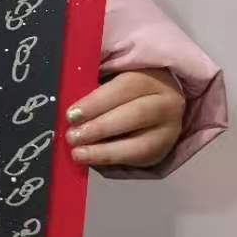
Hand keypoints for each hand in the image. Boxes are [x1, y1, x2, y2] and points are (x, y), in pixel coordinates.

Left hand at [65, 67, 183, 168]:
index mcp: (152, 76)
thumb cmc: (121, 90)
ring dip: (105, 151)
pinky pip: (138, 159)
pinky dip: (112, 160)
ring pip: (141, 144)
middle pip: (136, 115)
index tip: (70, 115)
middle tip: (71, 136)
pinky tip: (91, 160)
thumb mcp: (111, 77)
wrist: (155, 107)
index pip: (126, 86)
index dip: (97, 102)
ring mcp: (170, 130)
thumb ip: (93, 82)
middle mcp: (167, 102)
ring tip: (78, 154)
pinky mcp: (162, 151)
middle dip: (100, 127)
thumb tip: (66, 94)